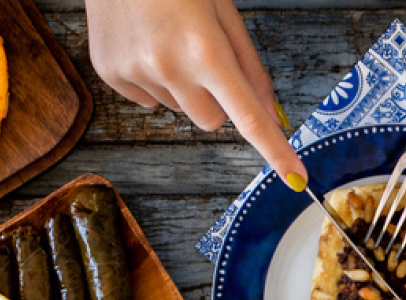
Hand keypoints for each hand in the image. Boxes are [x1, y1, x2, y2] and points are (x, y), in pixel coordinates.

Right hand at [85, 0, 307, 185]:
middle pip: (212, 121)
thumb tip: (271, 116)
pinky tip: (146, 44)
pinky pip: (148, 100)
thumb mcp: (223, 10)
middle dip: (217, 98)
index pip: (248, 117)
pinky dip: (153, 80)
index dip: (275, 150)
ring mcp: (133, 72)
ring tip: (168, 40)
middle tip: (204, 56)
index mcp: (205, 50)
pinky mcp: (108, 73)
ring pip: (180, 110)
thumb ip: (249, 65)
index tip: (296, 177)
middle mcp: (167, 67)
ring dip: (183, 86)